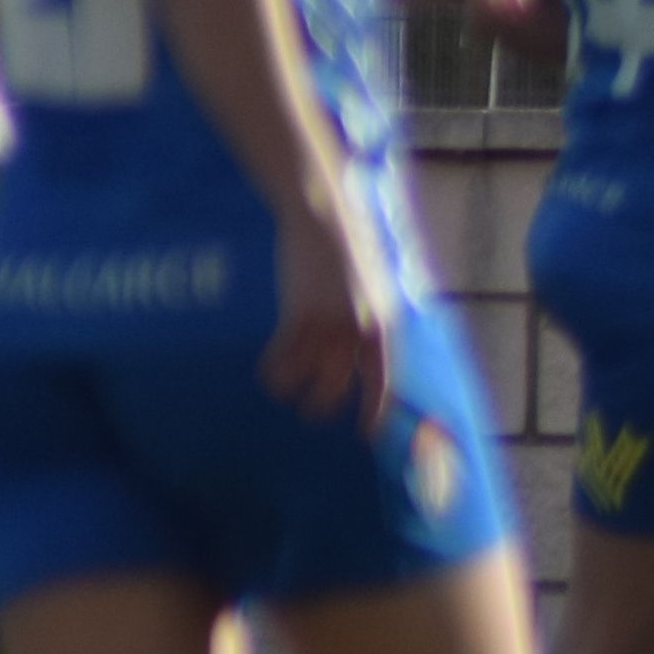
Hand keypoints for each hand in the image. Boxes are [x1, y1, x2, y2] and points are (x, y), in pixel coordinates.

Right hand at [257, 204, 394, 425]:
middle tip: (315, 414)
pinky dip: (273, 370)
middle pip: (341, 386)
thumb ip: (373, 321)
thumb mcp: (378, 288)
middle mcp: (357, 329)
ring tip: (287, 394)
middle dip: (326, 405)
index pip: (384, 380)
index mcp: (384, 324)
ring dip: (295, 391)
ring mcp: (326, 322)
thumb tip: (370, 351)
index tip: (366, 436)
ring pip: (306, 376)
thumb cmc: (352, 252)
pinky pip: (281, 356)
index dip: (375, 412)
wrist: (325, 218)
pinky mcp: (296, 313)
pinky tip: (269, 374)